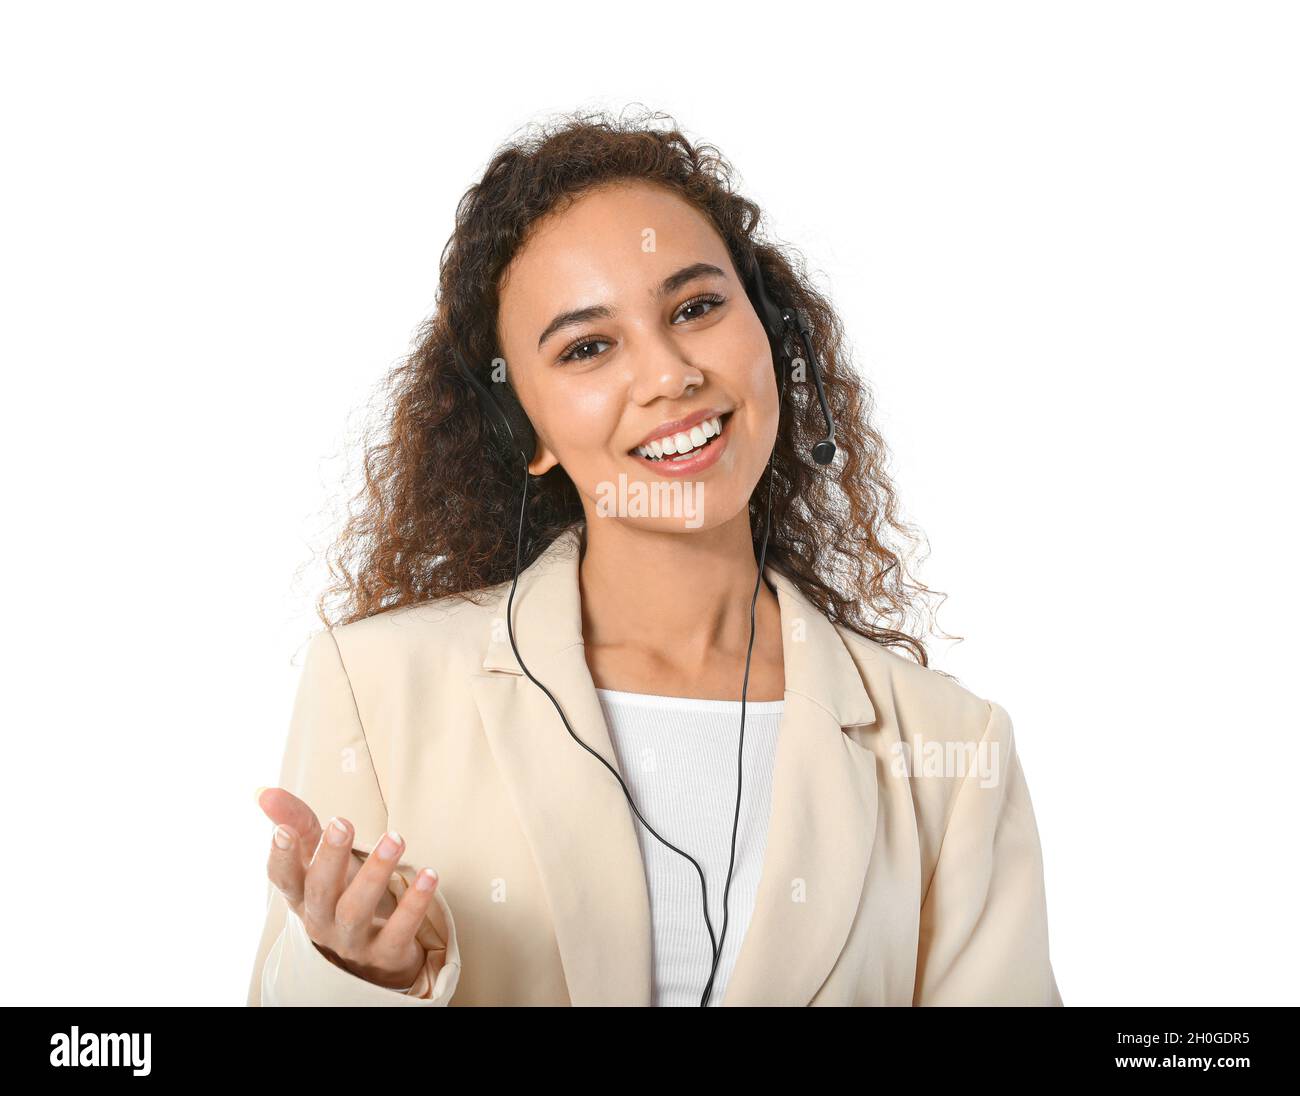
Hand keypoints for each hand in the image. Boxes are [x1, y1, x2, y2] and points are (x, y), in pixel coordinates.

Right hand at [257, 786, 442, 991]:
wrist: (372, 959)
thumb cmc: (340, 895)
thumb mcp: (318, 861)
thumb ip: (298, 823)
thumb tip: (265, 791)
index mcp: (302, 898)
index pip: (283, 879)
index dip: (281, 857)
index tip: (282, 831)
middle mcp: (321, 922)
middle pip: (320, 891)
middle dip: (330, 857)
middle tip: (342, 823)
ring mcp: (352, 942)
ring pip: (357, 911)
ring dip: (375, 872)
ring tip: (396, 837)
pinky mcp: (385, 955)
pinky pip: (400, 930)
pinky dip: (415, 903)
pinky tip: (430, 875)